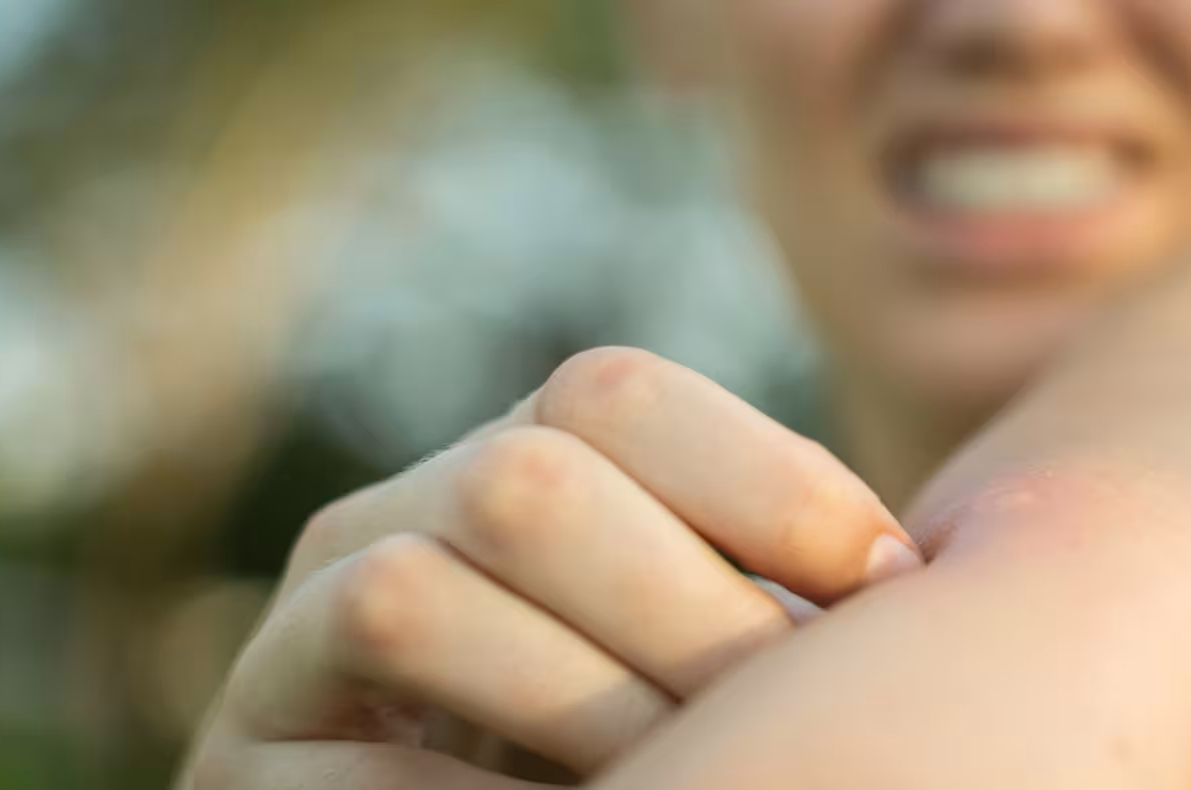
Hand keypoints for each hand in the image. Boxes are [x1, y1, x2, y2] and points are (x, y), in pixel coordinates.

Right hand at [179, 347, 921, 788]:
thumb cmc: (647, 728)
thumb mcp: (714, 642)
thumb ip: (787, 592)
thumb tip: (942, 583)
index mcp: (520, 459)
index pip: (613, 393)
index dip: (767, 480)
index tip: (891, 586)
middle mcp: (393, 514)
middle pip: (524, 482)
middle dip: (685, 606)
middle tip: (787, 707)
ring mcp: (298, 634)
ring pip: (414, 598)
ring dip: (582, 702)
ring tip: (684, 770)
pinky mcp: (247, 761)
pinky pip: (343, 773)